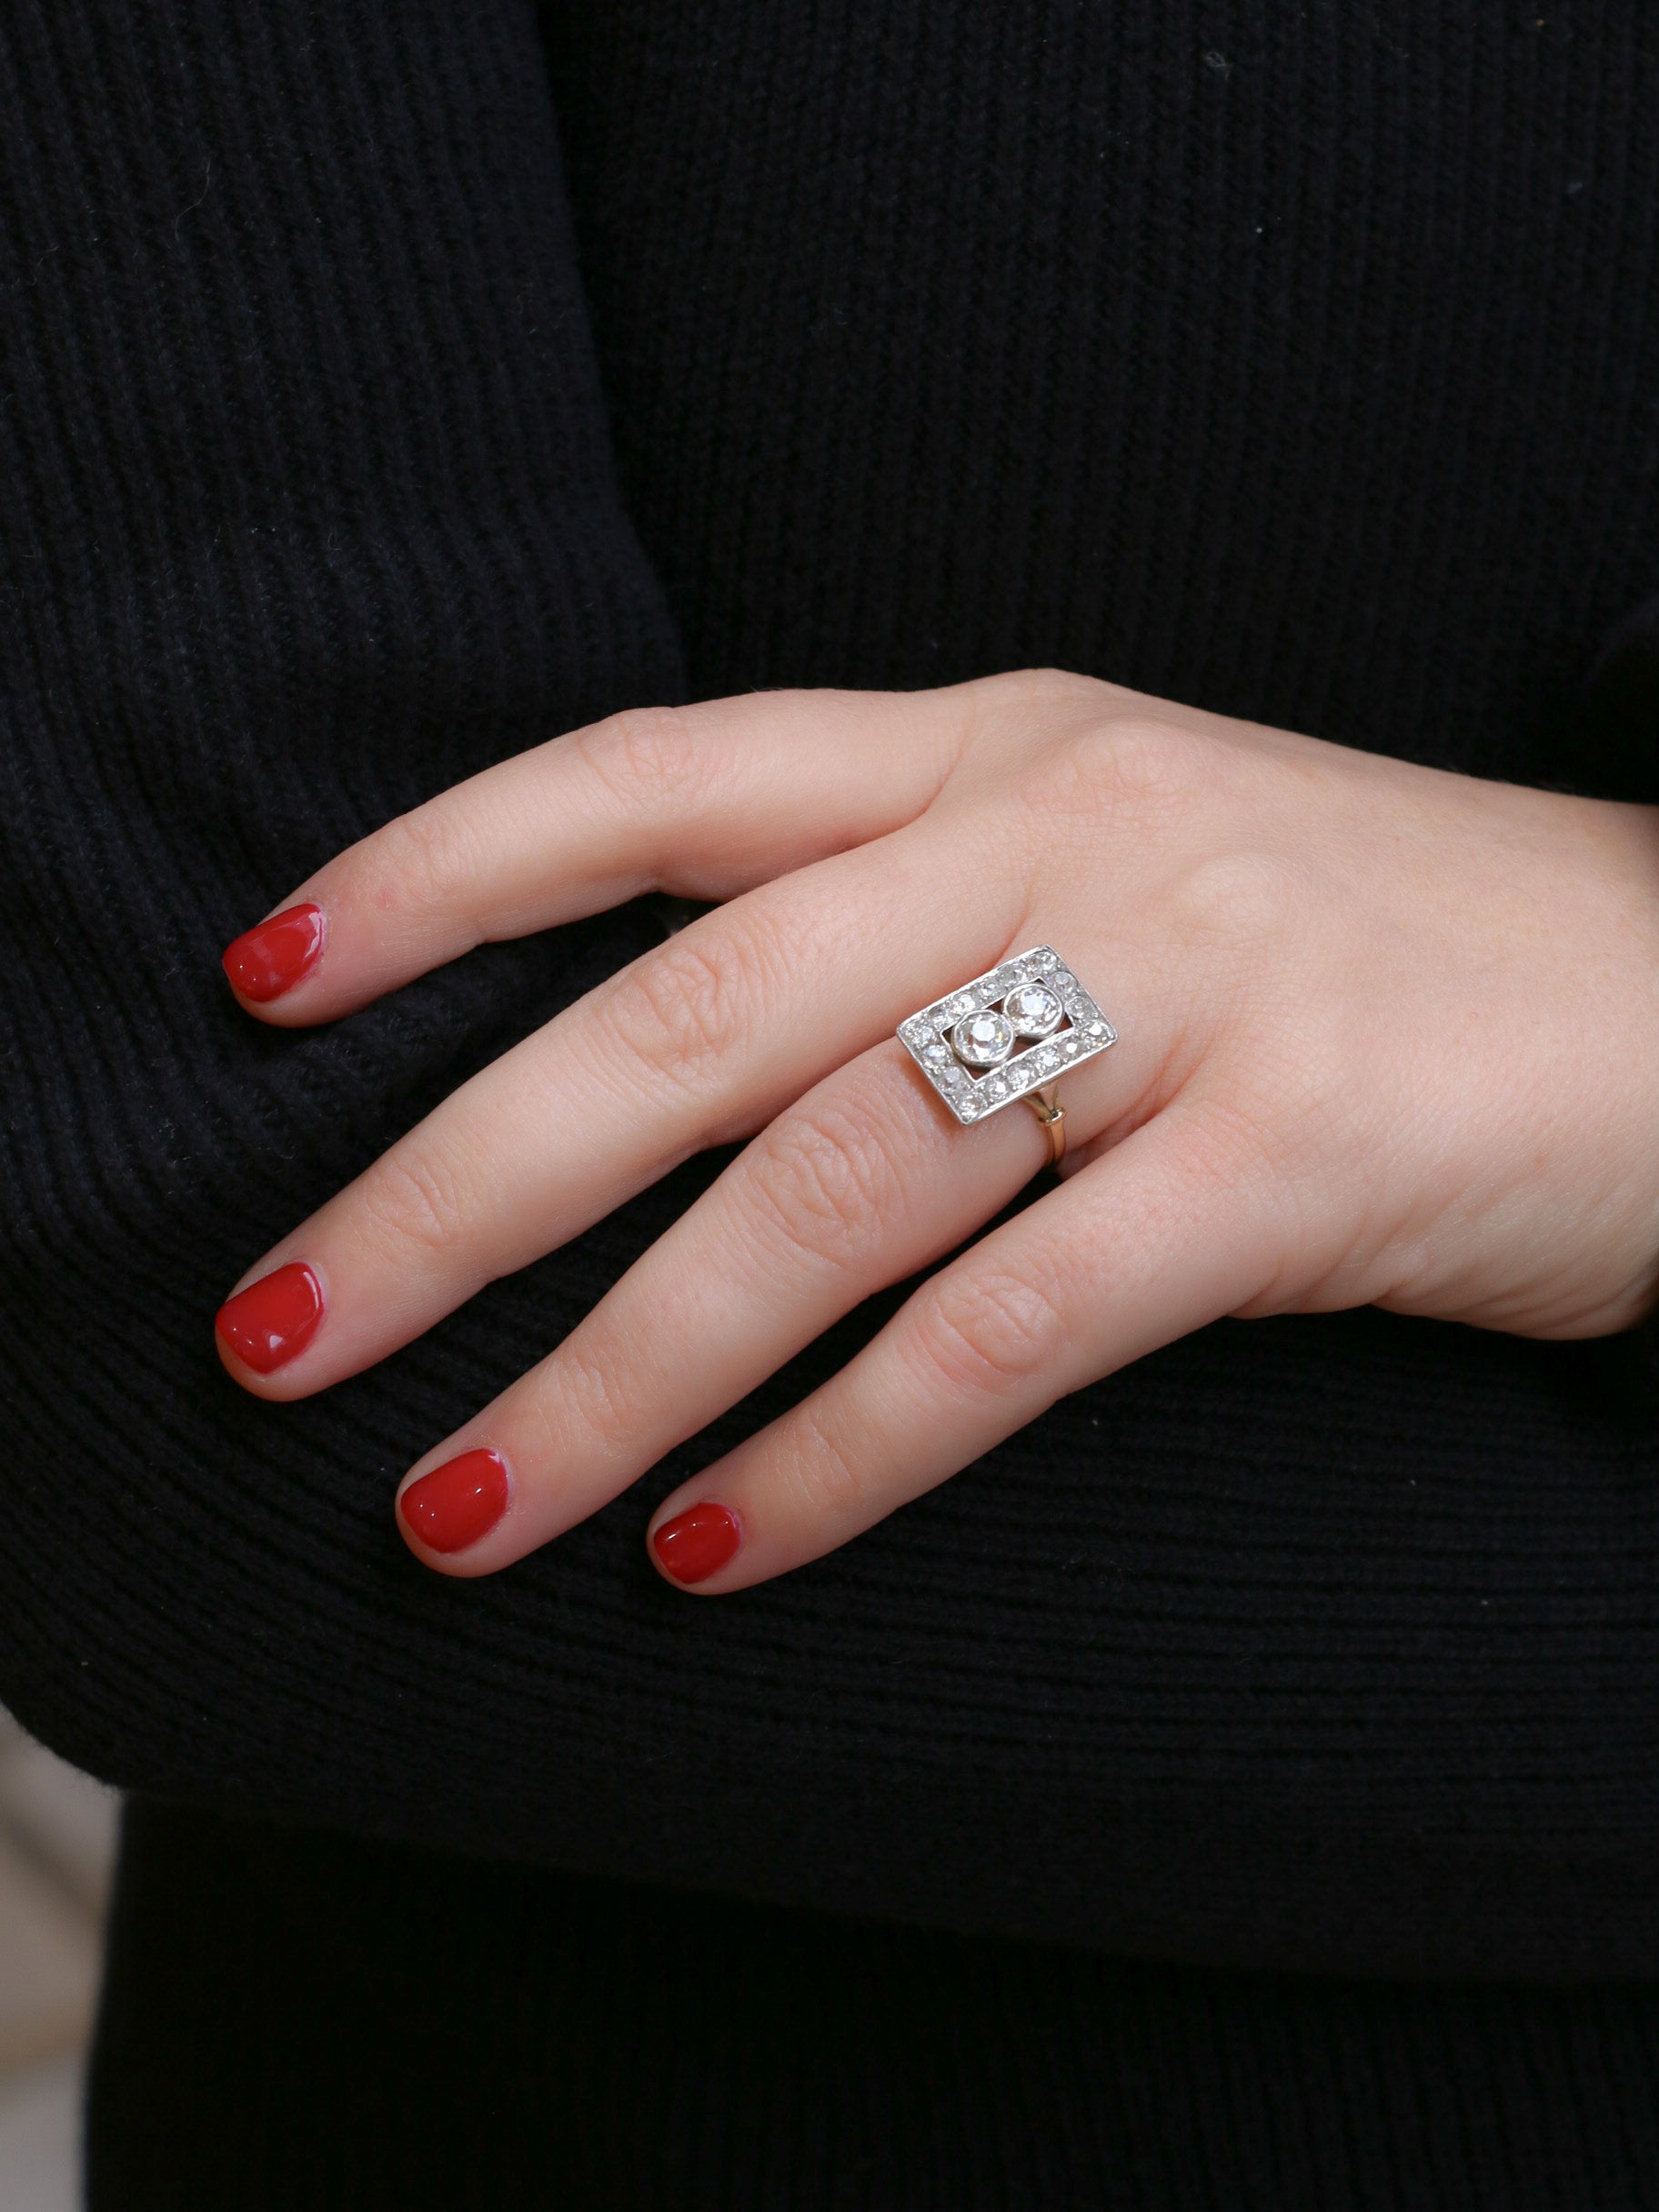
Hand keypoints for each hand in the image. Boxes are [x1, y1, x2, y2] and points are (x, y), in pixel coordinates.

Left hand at [214, 673, 1658, 1590]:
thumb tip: (646, 1073)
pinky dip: (850, 1451)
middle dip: (455, 1184)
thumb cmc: (1356, 948)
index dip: (441, 870)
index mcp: (992, 748)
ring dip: (622, 1369)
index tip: (266, 985)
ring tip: (466, 1513)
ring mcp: (1190, 983)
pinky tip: (726, 1551)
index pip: (656, 775)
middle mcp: (1064, 835)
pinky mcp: (1299, 1155)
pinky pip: (1018, 1325)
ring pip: (832, 1181)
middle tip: (286, 1335)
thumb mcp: (1112, 866)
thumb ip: (903, 922)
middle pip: (690, 1005)